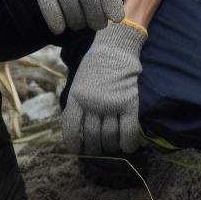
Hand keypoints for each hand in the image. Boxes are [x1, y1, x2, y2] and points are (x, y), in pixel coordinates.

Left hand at [62, 20, 144, 153]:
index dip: (74, 143)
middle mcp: (93, 102)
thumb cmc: (97, 65)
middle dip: (94, 148)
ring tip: (112, 148)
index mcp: (77, 97)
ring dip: (110, 147)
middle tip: (97, 150)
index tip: (78, 150)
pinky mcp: (129, 103)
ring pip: (109, 135)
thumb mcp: (79, 83)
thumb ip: (79, 103)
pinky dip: (128, 143)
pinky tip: (127, 148)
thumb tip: (80, 130)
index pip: (71, 127)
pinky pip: (128, 130)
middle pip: (92, 135)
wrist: (116, 48)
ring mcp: (111, 103)